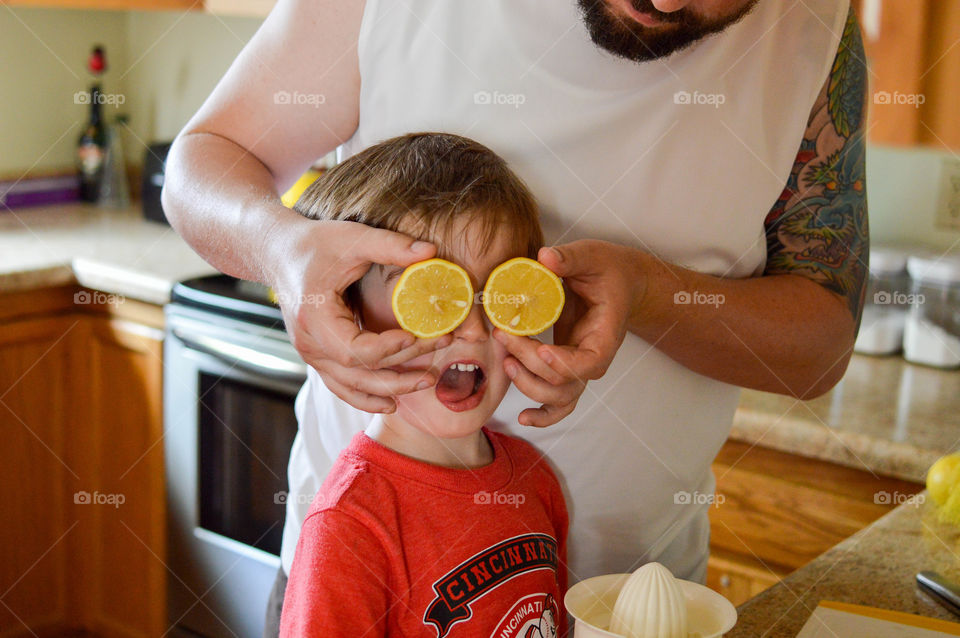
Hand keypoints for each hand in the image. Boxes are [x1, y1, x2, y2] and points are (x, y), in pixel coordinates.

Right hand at [267, 217, 451, 412]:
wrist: (281, 254)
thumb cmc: (316, 244)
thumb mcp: (352, 237)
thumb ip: (390, 245)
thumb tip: (431, 251)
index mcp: (315, 317)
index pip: (353, 350)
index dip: (387, 349)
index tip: (415, 337)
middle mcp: (309, 344)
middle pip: (358, 372)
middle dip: (400, 372)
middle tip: (436, 365)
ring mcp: (312, 354)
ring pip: (351, 385)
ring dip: (390, 389)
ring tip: (426, 381)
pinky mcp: (319, 356)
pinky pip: (342, 385)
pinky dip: (366, 396)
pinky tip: (393, 401)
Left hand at [494, 240, 640, 426]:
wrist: (622, 283)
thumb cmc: (609, 270)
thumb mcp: (593, 256)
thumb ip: (570, 258)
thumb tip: (545, 257)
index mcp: (605, 335)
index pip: (589, 362)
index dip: (563, 362)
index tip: (540, 348)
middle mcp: (594, 359)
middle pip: (564, 381)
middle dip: (529, 364)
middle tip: (504, 335)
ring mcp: (579, 368)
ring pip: (558, 397)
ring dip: (529, 385)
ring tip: (506, 361)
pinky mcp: (565, 368)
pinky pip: (558, 403)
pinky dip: (542, 416)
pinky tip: (522, 417)